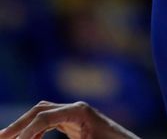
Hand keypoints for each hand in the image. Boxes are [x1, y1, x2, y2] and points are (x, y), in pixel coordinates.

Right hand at [0, 100, 139, 138]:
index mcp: (80, 111)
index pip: (45, 115)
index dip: (26, 131)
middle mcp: (77, 108)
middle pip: (40, 110)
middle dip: (18, 125)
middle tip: (0, 137)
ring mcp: (75, 113)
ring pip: (43, 114)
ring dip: (24, 127)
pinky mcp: (75, 122)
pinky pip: (49, 122)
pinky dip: (35, 132)